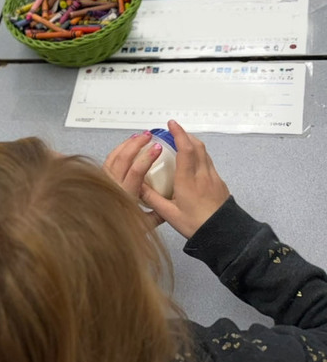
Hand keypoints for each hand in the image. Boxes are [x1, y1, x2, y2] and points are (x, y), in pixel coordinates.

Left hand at [102, 130, 163, 228]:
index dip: (147, 157)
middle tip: (149, 136)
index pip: (136, 171)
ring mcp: (104, 180)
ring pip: (114, 156)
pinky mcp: (100, 177)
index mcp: (126, 195)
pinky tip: (126, 145)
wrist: (96, 228)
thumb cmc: (119, 227)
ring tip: (139, 137)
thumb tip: (171, 205)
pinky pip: (108, 159)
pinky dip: (118, 149)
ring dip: (127, 144)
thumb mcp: (143, 225)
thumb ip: (158, 215)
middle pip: (123, 158)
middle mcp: (113, 185)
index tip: (157, 148)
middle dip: (137, 144)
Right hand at [140, 120, 229, 239]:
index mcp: (188, 180)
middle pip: (197, 146)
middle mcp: (202, 175)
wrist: (226, 237)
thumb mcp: (169, 214)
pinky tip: (192, 163)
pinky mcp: (220, 184)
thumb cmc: (197, 226)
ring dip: (193, 144)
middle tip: (174, 130)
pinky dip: (199, 155)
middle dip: (185, 135)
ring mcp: (213, 178)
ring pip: (204, 153)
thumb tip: (136, 185)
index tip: (171, 124)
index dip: (178, 134)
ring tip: (182, 142)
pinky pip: (208, 163)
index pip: (185, 150)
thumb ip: (151, 198)